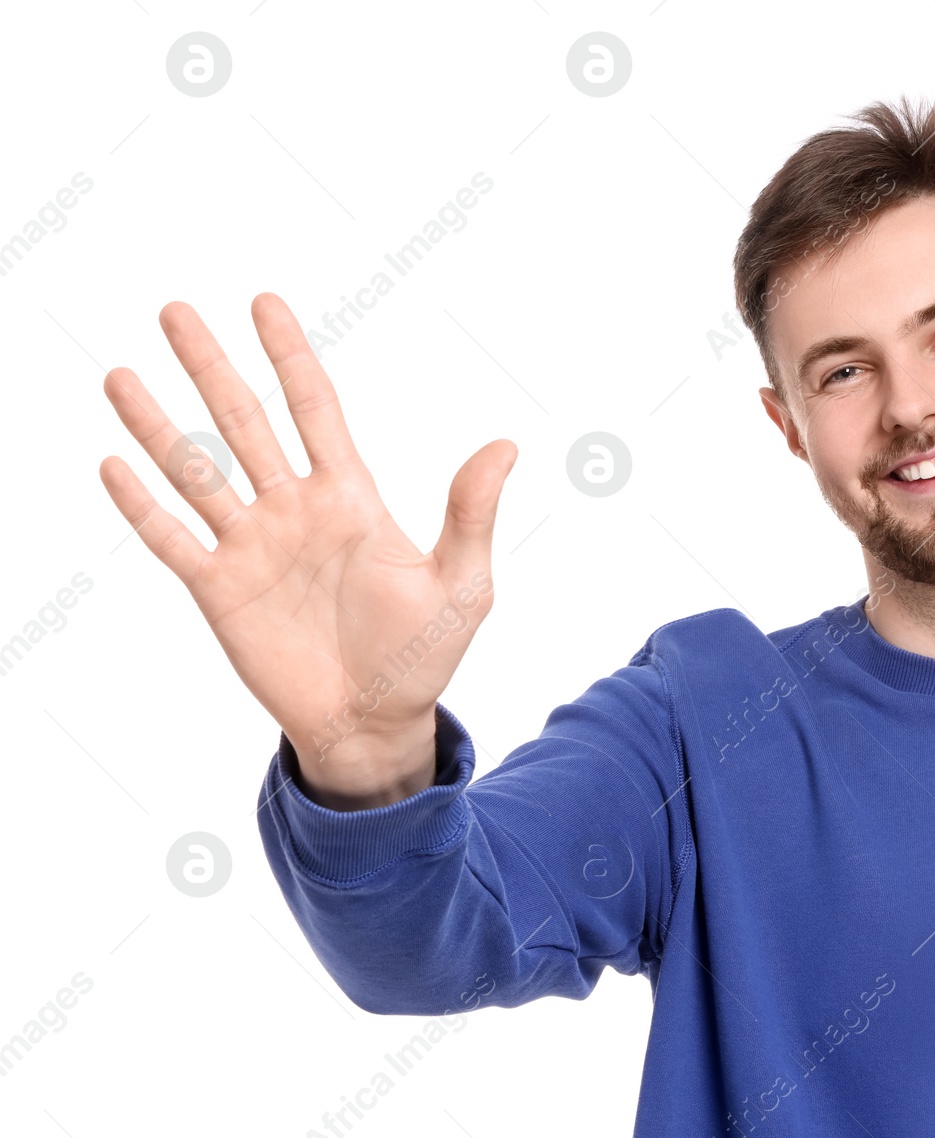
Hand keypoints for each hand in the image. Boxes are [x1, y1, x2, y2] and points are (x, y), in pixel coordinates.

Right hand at [98, 294, 516, 805]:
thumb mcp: (462, 584)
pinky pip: (173, 539)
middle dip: (211, 367)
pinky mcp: (221, 591)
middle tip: (176, 309)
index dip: (290, 357)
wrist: (375, 723)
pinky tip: (114, 463)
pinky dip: (142, 505)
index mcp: (350, 499)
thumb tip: (506, 444)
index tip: (264, 302)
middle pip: (243, 423)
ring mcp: (253, 547)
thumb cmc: (424, 655)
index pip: (315, 410)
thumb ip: (471, 514)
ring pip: (196, 472)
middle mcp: (294, 510)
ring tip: (121, 374)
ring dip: (158, 426)